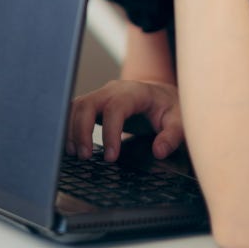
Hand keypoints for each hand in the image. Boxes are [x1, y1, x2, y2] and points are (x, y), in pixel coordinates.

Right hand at [66, 79, 183, 162]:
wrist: (161, 94)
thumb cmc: (168, 107)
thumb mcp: (178, 121)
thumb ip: (171, 136)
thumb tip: (159, 151)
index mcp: (134, 92)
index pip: (115, 108)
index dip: (110, 133)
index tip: (111, 157)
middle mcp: (113, 90)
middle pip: (87, 104)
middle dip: (81, 130)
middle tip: (84, 156)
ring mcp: (101, 95)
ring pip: (77, 107)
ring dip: (72, 130)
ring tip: (75, 154)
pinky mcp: (94, 104)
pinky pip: (75, 111)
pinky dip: (70, 127)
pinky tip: (71, 146)